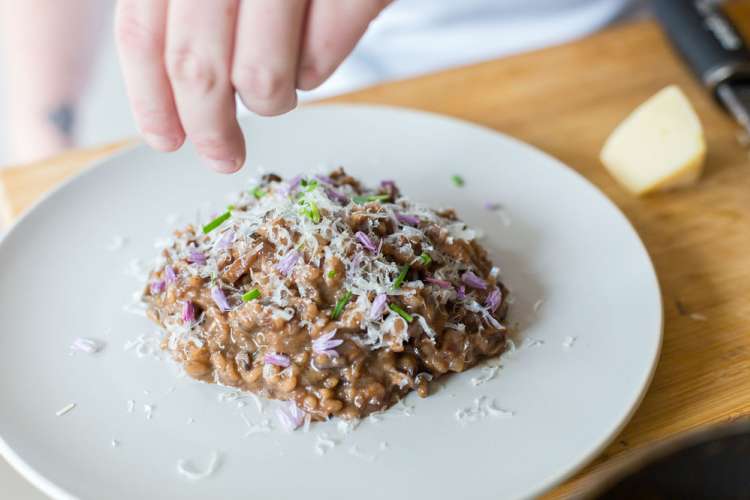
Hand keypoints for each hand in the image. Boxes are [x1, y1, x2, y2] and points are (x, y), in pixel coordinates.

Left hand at [115, 0, 390, 172]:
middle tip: (221, 155)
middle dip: (208, 127)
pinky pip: (320, 63)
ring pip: (261, 79)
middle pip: (197, 68)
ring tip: (278, 90)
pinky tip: (312, 55)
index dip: (151, 99)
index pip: (143, 34)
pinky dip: (314, 73)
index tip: (165, 139)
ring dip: (269, 101)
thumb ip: (188, 5)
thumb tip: (173, 93)